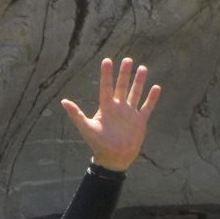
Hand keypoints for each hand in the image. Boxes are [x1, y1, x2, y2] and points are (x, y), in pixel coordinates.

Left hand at [61, 57, 160, 171]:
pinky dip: (152, 98)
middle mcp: (118, 108)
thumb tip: (63, 101)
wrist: (113, 158)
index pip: (106, 87)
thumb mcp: (86, 128)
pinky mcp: (140, 121)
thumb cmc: (98, 144)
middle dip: (124, 73)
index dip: (106, 74)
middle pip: (122, 87)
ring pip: (135, 93)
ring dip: (139, 82)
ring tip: (142, 68)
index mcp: (106, 108)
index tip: (107, 60)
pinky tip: (156, 87)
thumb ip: (76, 114)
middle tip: (127, 59)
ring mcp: (129, 114)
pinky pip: (147, 107)